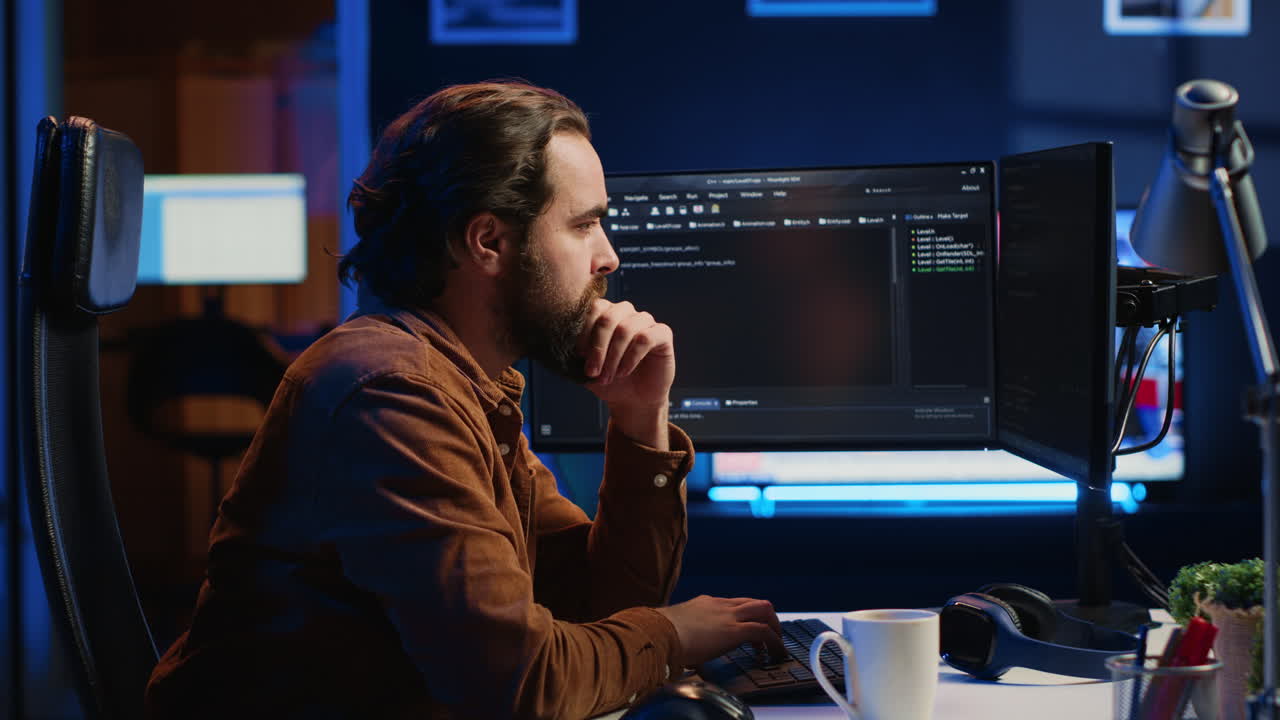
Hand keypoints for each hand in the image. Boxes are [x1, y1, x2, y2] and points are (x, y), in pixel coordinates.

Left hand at [579, 299, 674, 446]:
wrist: (632, 401)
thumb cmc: (608, 380)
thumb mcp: (584, 367)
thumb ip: (573, 352)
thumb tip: (556, 341)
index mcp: (606, 314)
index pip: (593, 308)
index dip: (584, 331)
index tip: (578, 355)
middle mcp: (626, 313)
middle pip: (608, 316)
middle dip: (597, 347)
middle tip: (592, 371)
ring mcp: (645, 321)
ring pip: (626, 328)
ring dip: (613, 357)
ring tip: (607, 376)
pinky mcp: (662, 334)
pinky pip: (645, 338)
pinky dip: (631, 357)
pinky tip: (624, 371)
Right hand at [655, 595, 785, 666]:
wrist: (659, 633)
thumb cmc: (661, 635)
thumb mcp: (677, 630)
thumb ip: (686, 637)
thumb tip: (685, 656)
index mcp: (706, 604)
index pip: (735, 604)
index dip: (745, 618)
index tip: (747, 633)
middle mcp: (720, 605)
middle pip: (755, 602)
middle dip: (767, 618)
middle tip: (769, 637)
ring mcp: (729, 615)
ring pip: (764, 610)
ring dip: (774, 627)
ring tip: (776, 645)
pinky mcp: (735, 630)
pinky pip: (764, 631)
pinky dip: (774, 641)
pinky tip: (775, 652)